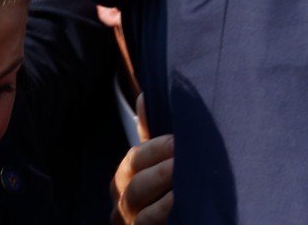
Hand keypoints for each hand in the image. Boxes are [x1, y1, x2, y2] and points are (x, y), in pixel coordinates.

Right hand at [111, 100, 173, 224]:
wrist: (169, 220)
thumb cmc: (162, 188)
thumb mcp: (156, 162)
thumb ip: (151, 136)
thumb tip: (143, 96)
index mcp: (124, 178)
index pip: (134, 159)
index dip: (155, 149)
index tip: (178, 140)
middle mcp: (123, 202)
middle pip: (135, 185)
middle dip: (161, 171)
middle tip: (184, 159)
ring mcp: (131, 223)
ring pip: (140, 210)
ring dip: (164, 195)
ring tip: (185, 182)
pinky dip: (163, 213)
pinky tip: (182, 204)